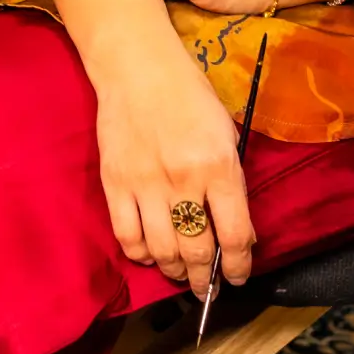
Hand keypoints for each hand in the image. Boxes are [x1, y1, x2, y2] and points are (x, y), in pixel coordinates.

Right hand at [91, 34, 254, 297]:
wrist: (138, 67)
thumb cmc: (189, 95)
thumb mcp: (225, 133)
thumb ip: (230, 181)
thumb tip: (235, 230)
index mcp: (218, 166)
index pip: (234, 236)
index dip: (238, 266)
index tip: (237, 275)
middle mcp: (183, 181)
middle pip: (196, 250)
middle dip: (205, 278)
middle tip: (208, 286)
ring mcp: (145, 185)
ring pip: (162, 251)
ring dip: (174, 271)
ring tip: (181, 273)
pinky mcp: (115, 184)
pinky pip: (127, 236)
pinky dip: (141, 254)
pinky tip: (150, 253)